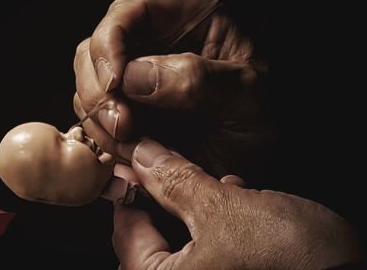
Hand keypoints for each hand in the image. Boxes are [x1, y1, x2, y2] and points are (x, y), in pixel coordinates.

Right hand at [73, 0, 270, 177]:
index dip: (110, 42)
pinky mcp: (129, 114)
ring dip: (100, 119)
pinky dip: (104, 139)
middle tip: (122, 124)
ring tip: (132, 143)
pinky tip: (129, 152)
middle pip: (96, 50)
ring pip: (90, 87)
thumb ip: (198, 81)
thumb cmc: (265, 119)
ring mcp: (137, 84)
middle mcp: (154, 48)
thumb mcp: (248, 96)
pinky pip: (97, 120)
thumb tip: (135, 76)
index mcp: (187, 22)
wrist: (259, 161)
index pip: (131, 12)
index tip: (114, 81)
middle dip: (99, 89)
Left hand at [112, 140, 360, 269]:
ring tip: (216, 183)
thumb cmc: (290, 262)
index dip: (131, 186)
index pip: (125, 228)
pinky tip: (239, 200)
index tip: (137, 157)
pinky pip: (208, 244)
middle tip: (175, 162)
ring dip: (196, 203)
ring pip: (183, 234)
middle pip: (152, 231)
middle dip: (167, 194)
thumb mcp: (225, 210)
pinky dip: (218, 220)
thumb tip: (144, 157)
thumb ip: (176, 182)